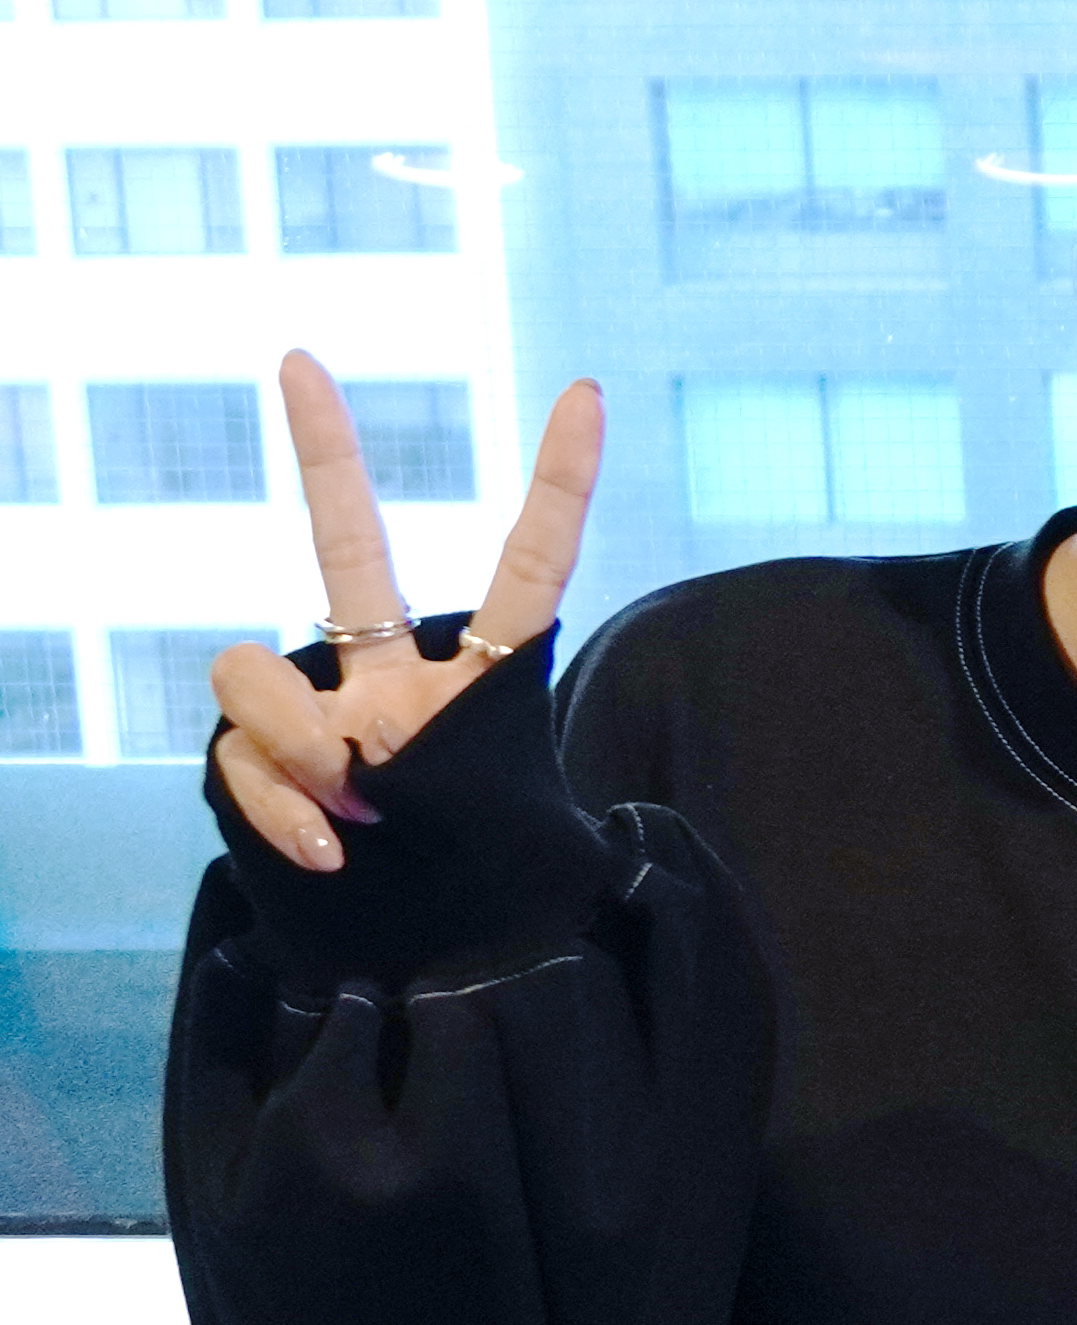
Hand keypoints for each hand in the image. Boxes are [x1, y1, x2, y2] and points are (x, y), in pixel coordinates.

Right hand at [210, 350, 604, 872]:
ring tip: (365, 817)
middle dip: (320, 455)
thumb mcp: (522, 844)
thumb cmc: (493, 893)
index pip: (532, 568)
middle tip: (296, 361)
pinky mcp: (249, 761)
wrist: (427, 963)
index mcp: (487, 684)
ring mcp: (315, 716)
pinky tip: (332, 852)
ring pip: (259, 676)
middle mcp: (393, 680)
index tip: (588, 392)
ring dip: (305, 753)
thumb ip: (433, 779)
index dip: (561, 485)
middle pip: (350, 551)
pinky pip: (240, 759)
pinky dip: (283, 811)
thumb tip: (330, 768)